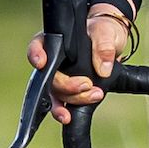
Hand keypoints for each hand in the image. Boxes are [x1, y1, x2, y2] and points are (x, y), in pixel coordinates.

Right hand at [26, 4, 130, 124]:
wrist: (113, 44)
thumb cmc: (104, 31)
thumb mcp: (106, 32)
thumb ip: (103, 46)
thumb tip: (103, 69)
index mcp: (56, 40)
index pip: (38, 46)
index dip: (36, 55)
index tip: (41, 63)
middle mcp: (53, 61)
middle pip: (49, 77)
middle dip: (66, 86)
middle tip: (87, 85)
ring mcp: (60, 77)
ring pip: (55, 94)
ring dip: (72, 99)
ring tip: (94, 95)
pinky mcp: (70, 90)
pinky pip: (64, 103)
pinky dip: (68, 110)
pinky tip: (71, 116)